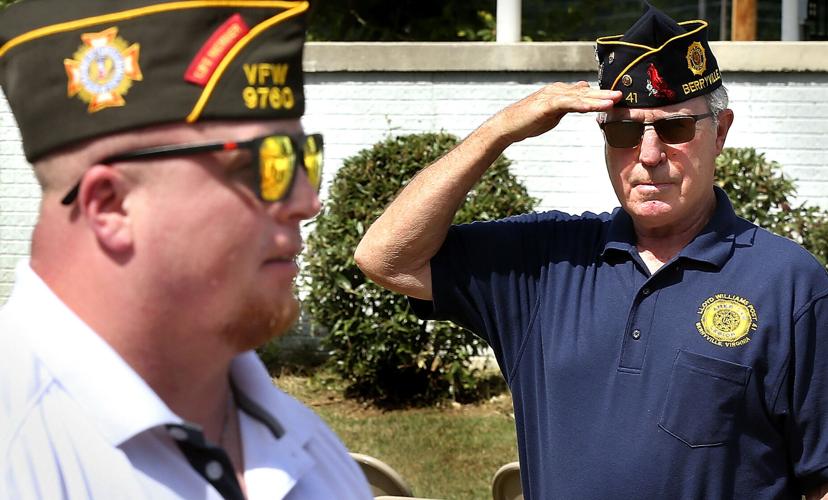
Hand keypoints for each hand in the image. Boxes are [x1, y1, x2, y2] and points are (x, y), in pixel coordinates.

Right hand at [490, 81, 621, 144]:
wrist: (507, 126)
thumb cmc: (528, 121)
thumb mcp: (552, 112)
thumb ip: (568, 104)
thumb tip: (582, 93)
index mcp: (560, 92)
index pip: (584, 93)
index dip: (601, 95)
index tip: (618, 99)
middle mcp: (557, 90)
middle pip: (585, 92)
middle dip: (604, 94)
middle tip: (623, 95)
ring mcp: (551, 96)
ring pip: (579, 96)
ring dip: (597, 98)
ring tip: (614, 100)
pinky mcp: (546, 105)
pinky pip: (567, 104)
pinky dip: (582, 105)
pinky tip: (593, 107)